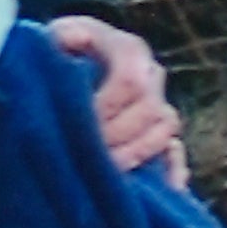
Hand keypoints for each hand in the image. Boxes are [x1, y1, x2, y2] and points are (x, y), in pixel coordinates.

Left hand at [49, 14, 184, 185]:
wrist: (61, 72)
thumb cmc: (54, 56)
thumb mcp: (51, 42)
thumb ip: (59, 40)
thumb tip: (71, 40)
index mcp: (128, 49)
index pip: (130, 80)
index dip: (106, 106)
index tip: (77, 124)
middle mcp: (150, 74)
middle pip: (150, 109)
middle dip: (117, 135)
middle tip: (85, 153)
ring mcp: (159, 104)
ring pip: (164, 131)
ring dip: (135, 153)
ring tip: (105, 170)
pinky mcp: (159, 134)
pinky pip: (175, 153)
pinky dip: (171, 171)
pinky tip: (162, 187)